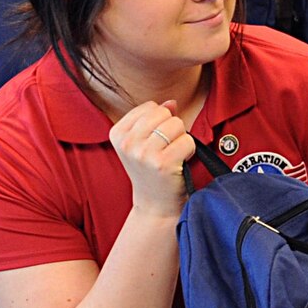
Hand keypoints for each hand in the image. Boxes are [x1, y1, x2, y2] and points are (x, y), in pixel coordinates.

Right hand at [110, 101, 195, 218]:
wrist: (155, 204)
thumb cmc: (151, 171)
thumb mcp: (143, 143)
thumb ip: (155, 119)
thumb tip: (172, 102)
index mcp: (117, 133)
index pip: (150, 107)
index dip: (160, 121)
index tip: (155, 142)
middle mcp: (127, 142)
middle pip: (163, 113)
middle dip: (172, 128)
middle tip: (167, 149)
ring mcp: (143, 153)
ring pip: (176, 124)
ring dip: (181, 139)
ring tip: (173, 155)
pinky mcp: (162, 163)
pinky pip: (187, 140)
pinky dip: (190, 150)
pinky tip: (180, 162)